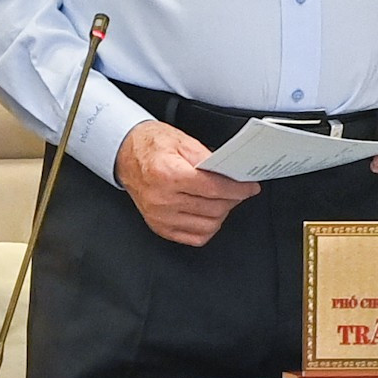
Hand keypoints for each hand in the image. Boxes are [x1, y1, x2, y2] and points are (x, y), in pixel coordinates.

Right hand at [114, 120, 260, 245]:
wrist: (126, 155)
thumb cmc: (152, 145)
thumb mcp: (182, 140)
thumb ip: (207, 158)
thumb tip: (230, 172)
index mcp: (168, 174)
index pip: (213, 188)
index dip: (238, 188)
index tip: (250, 187)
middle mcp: (162, 199)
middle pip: (213, 208)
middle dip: (234, 199)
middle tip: (240, 189)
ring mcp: (160, 217)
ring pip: (207, 225)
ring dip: (223, 213)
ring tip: (224, 198)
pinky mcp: (160, 227)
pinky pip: (194, 237)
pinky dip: (208, 226)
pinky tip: (210, 212)